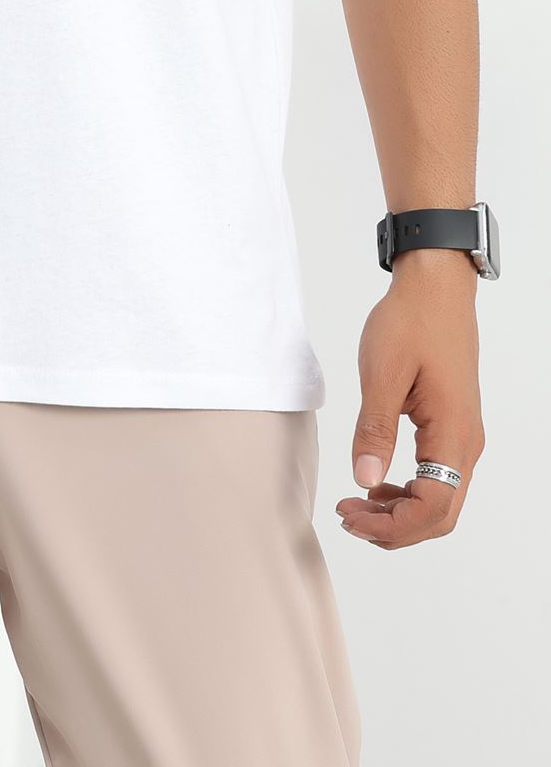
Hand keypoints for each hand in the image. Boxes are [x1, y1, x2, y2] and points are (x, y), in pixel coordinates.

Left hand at [336, 250, 484, 548]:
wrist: (436, 288)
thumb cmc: (411, 322)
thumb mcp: (383, 373)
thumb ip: (374, 429)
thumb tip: (365, 479)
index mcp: (453, 433)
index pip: (434, 506)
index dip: (393, 525)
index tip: (351, 515)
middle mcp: (466, 443)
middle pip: (441, 514)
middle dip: (394, 527)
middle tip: (348, 515)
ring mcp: (462, 436)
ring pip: (440, 498)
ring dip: (400, 512)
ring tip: (357, 504)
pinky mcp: (452, 426)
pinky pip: (437, 477)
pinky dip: (408, 492)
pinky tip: (377, 482)